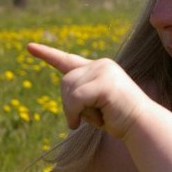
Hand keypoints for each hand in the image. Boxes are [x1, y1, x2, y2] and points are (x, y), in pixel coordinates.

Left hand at [27, 43, 148, 138]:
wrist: (141, 124)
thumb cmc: (118, 118)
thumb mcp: (94, 104)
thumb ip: (80, 93)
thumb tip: (67, 93)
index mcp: (100, 68)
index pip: (68, 60)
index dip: (47, 54)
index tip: (29, 47)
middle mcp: (102, 64)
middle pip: (65, 81)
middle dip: (67, 104)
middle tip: (80, 119)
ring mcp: (105, 71)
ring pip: (68, 90)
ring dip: (72, 111)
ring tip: (92, 119)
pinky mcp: (105, 83)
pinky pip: (76, 98)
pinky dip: (74, 113)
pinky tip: (79, 124)